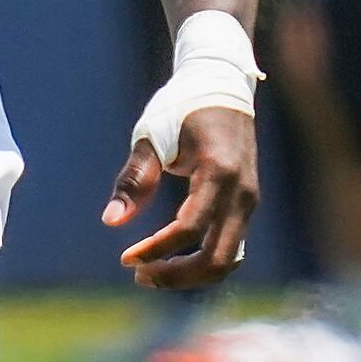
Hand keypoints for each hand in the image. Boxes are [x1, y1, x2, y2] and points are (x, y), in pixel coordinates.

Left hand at [102, 105, 257, 290]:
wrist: (220, 85)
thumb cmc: (180, 107)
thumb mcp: (151, 136)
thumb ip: (135, 180)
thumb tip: (111, 221)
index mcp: (218, 172)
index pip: (189, 229)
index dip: (156, 250)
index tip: (126, 258)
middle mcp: (241, 193)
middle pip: (217, 259)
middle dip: (177, 275)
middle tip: (139, 275)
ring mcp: (249, 201)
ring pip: (229, 260)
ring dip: (192, 274)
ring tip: (152, 273)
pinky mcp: (247, 205)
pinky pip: (232, 247)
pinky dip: (205, 262)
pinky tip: (174, 260)